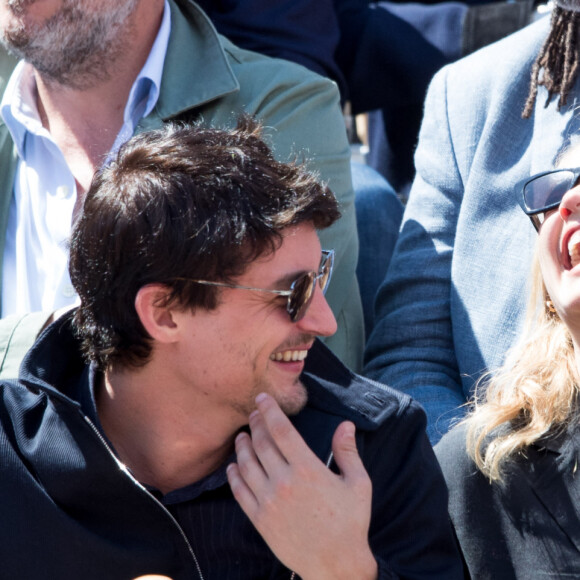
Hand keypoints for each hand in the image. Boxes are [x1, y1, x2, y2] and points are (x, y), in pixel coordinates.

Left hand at [226, 393, 377, 579]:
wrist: (335, 565)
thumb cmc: (350, 522)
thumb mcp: (358, 484)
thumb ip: (348, 451)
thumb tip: (345, 424)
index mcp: (307, 469)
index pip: (281, 431)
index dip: (269, 411)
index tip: (262, 398)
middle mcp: (284, 482)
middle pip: (261, 443)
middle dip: (256, 423)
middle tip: (253, 413)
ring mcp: (268, 501)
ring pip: (247, 464)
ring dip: (242, 446)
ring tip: (242, 436)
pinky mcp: (259, 519)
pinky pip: (240, 491)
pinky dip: (233, 475)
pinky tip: (233, 465)